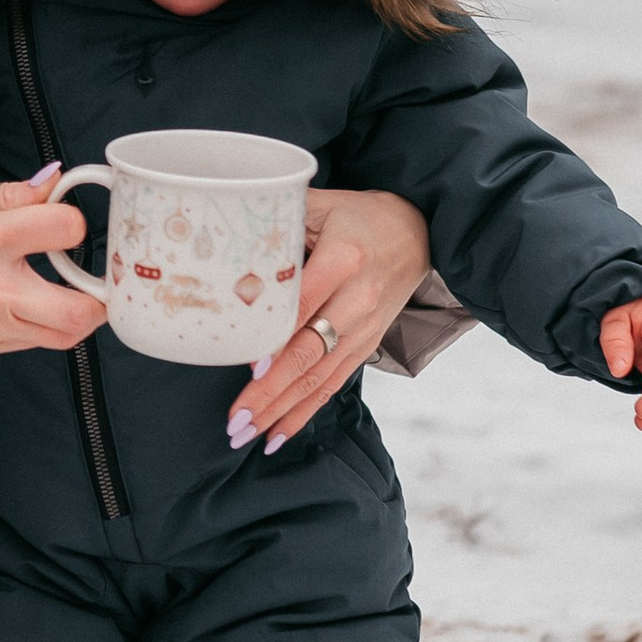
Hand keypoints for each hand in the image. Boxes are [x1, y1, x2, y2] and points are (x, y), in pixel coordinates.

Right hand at [0, 171, 105, 361]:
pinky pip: (29, 344)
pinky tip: (24, 305)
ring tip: (64, 293)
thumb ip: (5, 196)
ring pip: (63, 337)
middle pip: (82, 309)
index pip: (66, 229)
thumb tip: (47, 187)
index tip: (64, 222)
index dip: (74, 221)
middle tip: (92, 278)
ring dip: (74, 315)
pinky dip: (38, 326)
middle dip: (98, 294)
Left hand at [224, 186, 431, 456]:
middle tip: (236, 418)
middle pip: (310, 351)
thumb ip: (278, 222)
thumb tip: (224, 242)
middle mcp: (358, 299)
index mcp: (344, 257)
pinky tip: (276, 435)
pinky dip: (304, 413)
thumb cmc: (356, 216)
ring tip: (245, 434)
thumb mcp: (321, 205)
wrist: (416, 232)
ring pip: (318, 377)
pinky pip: (332, 385)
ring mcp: (364, 328)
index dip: (278, 337)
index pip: (305, 303)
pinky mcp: (366, 345)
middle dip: (270, 391)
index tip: (249, 367)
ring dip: (280, 410)